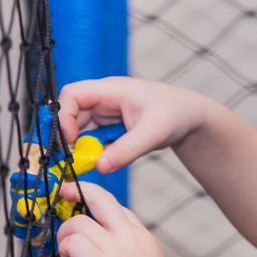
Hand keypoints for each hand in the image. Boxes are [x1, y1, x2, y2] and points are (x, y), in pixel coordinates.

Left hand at [56, 182, 178, 256]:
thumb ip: (129, 251)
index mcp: (143, 237)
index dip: (95, 206)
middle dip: (76, 191)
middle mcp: (130, 237)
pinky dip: (65, 253)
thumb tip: (102, 248)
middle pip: (99, 197)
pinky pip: (71, 243)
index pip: (116, 208)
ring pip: (77, 222)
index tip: (82, 211)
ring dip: (66, 239)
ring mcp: (115, 248)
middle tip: (62, 193)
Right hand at [57, 77, 213, 173]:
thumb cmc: (175, 115)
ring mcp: (107, 112)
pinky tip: (101, 161)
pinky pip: (94, 138)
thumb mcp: (152, 134)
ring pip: (81, 128)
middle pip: (72, 113)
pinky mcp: (111, 126)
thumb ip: (126, 151)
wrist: (191, 118)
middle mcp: (104, 99)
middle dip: (68, 136)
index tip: (70, 139)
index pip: (73, 94)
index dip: (65, 115)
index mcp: (111, 89)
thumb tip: (99, 167)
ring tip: (84, 163)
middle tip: (70, 160)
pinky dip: (93, 150)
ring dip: (81, 146)